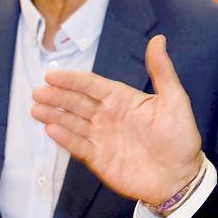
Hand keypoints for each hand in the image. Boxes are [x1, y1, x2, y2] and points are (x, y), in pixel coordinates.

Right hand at [31, 34, 203, 204]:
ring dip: (54, 115)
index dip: (72, 80)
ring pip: (72, 123)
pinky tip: (50, 129)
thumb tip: (158, 39)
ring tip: (36, 109)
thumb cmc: (181, 138)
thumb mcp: (175, 101)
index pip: (91, 85)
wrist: (180, 178)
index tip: (51, 76)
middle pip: (77, 102)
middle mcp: (108, 116)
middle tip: (38, 92)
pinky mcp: (98, 159)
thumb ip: (162, 71)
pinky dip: (64, 138)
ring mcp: (102, 137)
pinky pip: (77, 146)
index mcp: (123, 99)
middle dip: (57, 97)